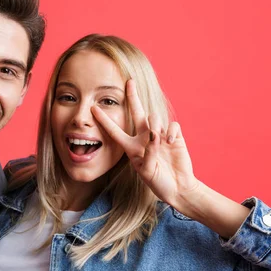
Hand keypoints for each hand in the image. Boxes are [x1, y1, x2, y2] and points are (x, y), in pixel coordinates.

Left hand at [91, 79, 198, 206]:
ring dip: (155, 125)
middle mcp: (144, 138)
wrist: (178, 188)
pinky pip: (171, 125)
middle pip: (136, 112)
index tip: (92, 108)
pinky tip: (170, 141)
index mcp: (131, 147)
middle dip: (133, 96)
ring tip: (157, 138)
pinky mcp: (174, 136)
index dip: (103, 120)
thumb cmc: (158, 182)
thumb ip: (148, 153)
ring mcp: (159, 136)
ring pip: (154, 118)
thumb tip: (153, 134)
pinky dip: (170, 131)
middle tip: (129, 82)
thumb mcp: (147, 171)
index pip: (114, 131)